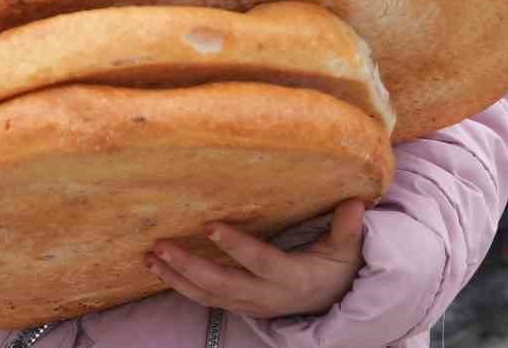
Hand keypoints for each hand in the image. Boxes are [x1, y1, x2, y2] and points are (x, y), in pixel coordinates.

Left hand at [147, 199, 366, 319]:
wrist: (332, 303)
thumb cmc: (337, 268)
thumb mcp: (347, 250)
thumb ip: (348, 229)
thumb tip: (357, 203)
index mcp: (291, 277)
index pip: (259, 261)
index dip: (235, 246)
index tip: (210, 225)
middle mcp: (265, 295)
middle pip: (222, 285)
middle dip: (189, 266)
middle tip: (161, 245)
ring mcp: (249, 304)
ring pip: (207, 296)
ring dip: (176, 278)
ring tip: (150, 257)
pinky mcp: (239, 305)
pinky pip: (205, 300)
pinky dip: (180, 286)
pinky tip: (159, 269)